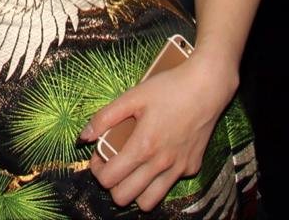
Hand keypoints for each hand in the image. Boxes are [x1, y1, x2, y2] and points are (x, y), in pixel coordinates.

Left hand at [81, 56, 234, 211]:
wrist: (206, 88)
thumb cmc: (167, 88)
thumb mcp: (131, 97)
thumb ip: (104, 118)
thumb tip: (83, 137)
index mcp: (143, 147)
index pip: (110, 179)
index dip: (97, 171)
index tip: (98, 157)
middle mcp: (161, 164)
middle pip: (125, 197)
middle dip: (112, 184)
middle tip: (111, 164)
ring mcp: (179, 169)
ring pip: (149, 201)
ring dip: (135, 190)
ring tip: (131, 168)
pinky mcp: (193, 167)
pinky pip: (170, 183)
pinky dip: (158, 178)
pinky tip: (155, 155)